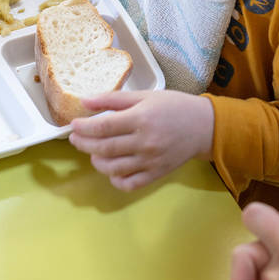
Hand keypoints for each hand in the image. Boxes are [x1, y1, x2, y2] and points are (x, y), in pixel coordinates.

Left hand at [68, 90, 213, 190]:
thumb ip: (113, 99)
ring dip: (96, 162)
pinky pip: (130, 184)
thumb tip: (84, 101)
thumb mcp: (145, 95)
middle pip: (105, 148)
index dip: (84, 127)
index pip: (104, 126)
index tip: (74, 125)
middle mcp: (145, 142)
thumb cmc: (173, 106)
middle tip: (75, 139)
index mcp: (141, 118)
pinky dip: (115, 180)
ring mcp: (150, 161)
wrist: (204, 126)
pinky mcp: (156, 174)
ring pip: (113, 168)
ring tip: (93, 153)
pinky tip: (111, 170)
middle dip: (84, 144)